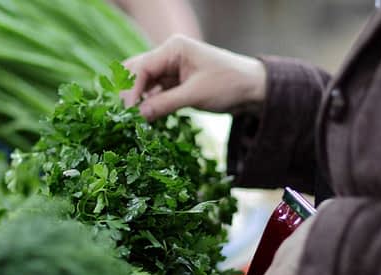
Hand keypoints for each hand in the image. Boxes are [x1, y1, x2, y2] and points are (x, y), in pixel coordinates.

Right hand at [121, 35, 266, 120]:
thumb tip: (138, 115)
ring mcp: (170, 68)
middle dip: (130, 92)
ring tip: (135, 119)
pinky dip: (148, 104)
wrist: (253, 90)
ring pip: (143, 83)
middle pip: (136, 71)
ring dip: (138, 99)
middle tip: (127, 115)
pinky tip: (146, 118)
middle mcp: (168, 55)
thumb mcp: (195, 95)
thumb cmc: (229, 85)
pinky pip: (153, 92)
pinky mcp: (174, 82)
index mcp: (174, 48)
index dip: (131, 90)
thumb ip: (164, 104)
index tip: (129, 112)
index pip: (142, 67)